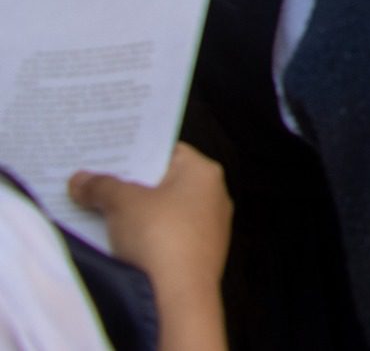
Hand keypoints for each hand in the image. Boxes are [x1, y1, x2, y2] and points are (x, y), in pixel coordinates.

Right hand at [70, 144, 231, 297]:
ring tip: (97, 211)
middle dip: (128, 185)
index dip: (133, 152)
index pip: (165, 150)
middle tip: (93, 184)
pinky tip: (117, 241)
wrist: (179, 294)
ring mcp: (209, 227)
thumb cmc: (160, 236)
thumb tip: (80, 180)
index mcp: (203, 172)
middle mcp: (213, 195)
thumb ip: (100, 186)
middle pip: (162, 182)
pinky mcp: (199, 254)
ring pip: (163, 211)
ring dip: (133, 213)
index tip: (104, 156)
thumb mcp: (122, 202)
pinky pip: (167, 236)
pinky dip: (144, 236)